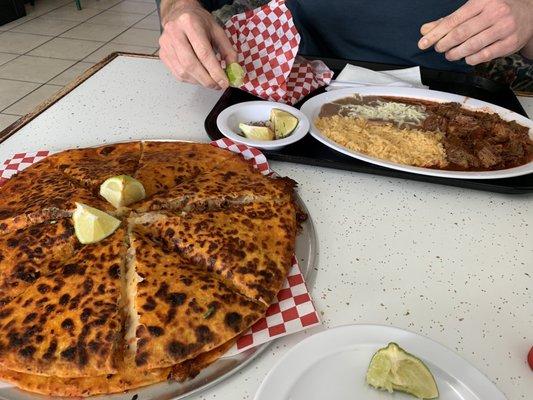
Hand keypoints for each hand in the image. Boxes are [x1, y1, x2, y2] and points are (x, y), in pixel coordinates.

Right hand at [159, 0, 236, 88]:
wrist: (179, 14)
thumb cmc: (200, 22)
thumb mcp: (218, 31)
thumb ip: (228, 51)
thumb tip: (234, 72)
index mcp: (190, 23)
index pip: (203, 53)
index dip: (215, 71)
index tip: (224, 82)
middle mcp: (174, 33)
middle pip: (190, 64)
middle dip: (207, 80)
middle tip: (218, 86)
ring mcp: (166, 44)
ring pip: (183, 72)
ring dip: (199, 82)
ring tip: (210, 82)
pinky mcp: (163, 54)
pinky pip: (177, 74)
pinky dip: (191, 80)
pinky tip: (199, 78)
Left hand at [418, 0, 532, 64]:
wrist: (529, 12)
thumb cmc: (496, 10)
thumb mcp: (474, 9)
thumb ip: (449, 20)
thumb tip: (425, 30)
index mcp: (483, 1)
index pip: (453, 20)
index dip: (435, 34)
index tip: (423, 43)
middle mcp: (495, 12)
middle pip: (461, 33)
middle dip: (444, 44)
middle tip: (439, 49)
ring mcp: (504, 28)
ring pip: (472, 46)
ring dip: (456, 54)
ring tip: (451, 55)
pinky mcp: (510, 42)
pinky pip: (485, 55)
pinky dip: (471, 59)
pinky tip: (467, 58)